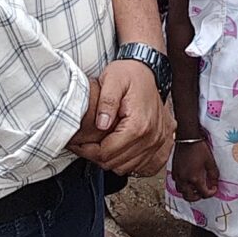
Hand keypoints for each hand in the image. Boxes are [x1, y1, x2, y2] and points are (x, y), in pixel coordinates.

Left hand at [71, 59, 173, 176]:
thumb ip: (106, 102)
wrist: (149, 69)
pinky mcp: (160, 143)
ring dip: (110, 160)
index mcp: (139, 125)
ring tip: (98, 145)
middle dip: (96, 157)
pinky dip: (125, 160)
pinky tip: (116, 147)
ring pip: (126, 167)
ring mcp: (158, 141)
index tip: (77, 144)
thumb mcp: (112, 80)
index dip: (87, 151)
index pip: (107, 153)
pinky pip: (139, 165)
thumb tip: (101, 124)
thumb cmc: (130, 73)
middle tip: (84, 145)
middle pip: (116, 163)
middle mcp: (152, 137)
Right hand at [171, 137, 220, 200]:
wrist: (187, 138)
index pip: (204, 193)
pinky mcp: (174, 171)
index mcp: (195, 178)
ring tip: (195, 188)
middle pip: (190, 197)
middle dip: (198, 197)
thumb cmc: (199, 148)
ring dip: (189, 193)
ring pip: (181, 192)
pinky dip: (183, 186)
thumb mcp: (210, 162)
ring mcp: (177, 176)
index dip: (211, 193)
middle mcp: (184, 180)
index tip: (214, 188)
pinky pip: (177, 184)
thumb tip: (214, 183)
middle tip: (204, 192)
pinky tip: (188, 180)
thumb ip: (213, 174)